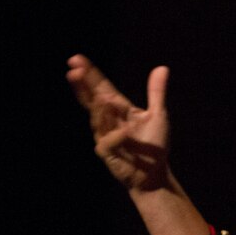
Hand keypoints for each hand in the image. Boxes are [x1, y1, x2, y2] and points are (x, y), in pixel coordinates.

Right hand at [66, 54, 169, 190]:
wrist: (154, 175)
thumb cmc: (154, 147)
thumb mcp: (158, 115)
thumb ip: (156, 92)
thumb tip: (162, 67)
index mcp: (118, 109)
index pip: (101, 88)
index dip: (89, 74)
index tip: (76, 59)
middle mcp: (108, 121)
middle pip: (91, 100)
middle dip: (82, 86)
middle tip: (73, 71)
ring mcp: (105, 137)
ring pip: (98, 120)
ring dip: (100, 110)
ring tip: (103, 98)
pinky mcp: (108, 154)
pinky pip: (108, 143)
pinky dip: (116, 137)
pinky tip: (125, 132)